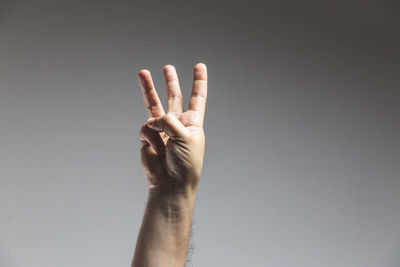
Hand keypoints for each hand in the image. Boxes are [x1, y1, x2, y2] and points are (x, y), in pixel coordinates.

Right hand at [138, 63, 207, 194]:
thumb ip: (169, 121)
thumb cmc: (185, 163)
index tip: (200, 66)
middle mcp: (177, 124)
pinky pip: (147, 128)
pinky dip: (151, 137)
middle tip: (168, 68)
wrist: (171, 184)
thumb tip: (151, 120)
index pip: (197, 97)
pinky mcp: (148, 138)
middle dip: (170, 82)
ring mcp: (161, 130)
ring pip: (153, 105)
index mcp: (192, 123)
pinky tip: (156, 148)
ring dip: (148, 88)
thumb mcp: (185, 137)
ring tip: (143, 72)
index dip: (198, 82)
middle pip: (173, 97)